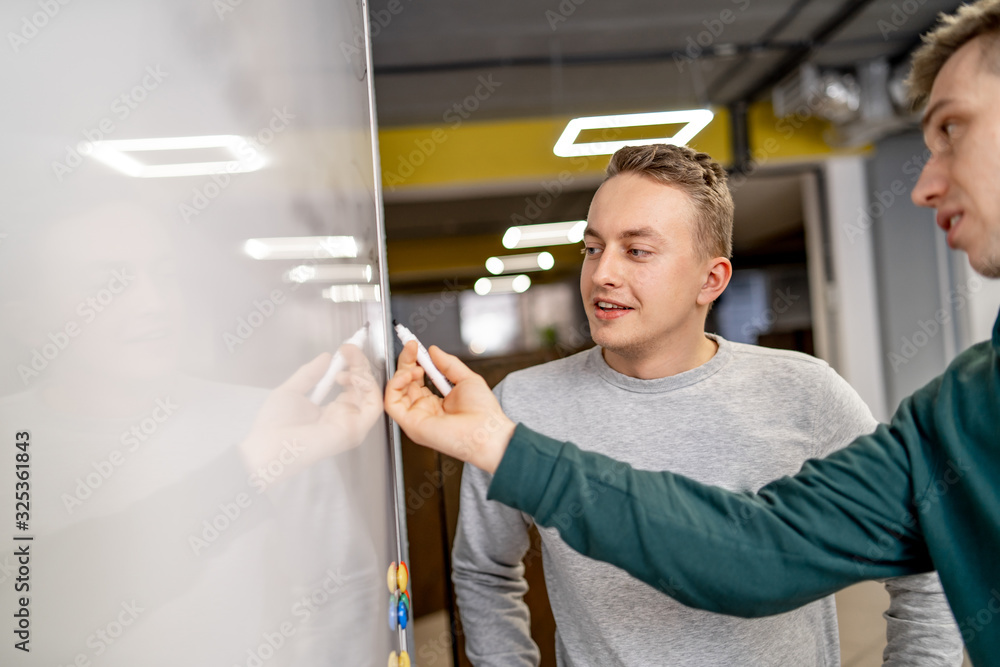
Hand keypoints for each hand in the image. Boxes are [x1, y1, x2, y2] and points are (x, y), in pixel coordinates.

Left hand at [239, 344, 381, 486]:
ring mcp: (352, 425)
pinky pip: (373, 406)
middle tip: (348, 349)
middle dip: (359, 364)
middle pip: (363, 388)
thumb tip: (326, 357)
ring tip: (348, 363)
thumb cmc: (276, 424)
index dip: (350, 366)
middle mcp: (344, 417)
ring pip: (372, 394)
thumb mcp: (292, 391)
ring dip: (363, 373)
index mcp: (331, 411)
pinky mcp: (357, 430)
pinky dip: (368, 387)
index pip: (350, 386)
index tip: (344, 350)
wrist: (271, 444)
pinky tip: (352, 376)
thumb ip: (310, 374)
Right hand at [384, 341, 513, 473]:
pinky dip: (395, 385)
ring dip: (402, 372)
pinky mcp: (411, 424)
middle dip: (406, 361)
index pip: (417, 379)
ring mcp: (416, 417)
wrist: (487, 430)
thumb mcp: (466, 379)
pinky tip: (408, 375)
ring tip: (417, 366)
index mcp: (436, 402)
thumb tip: (432, 350)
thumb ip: (448, 364)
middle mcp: (424, 410)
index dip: (414, 361)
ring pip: (396, 391)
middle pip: (405, 383)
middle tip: (411, 347)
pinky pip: (392, 403)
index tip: (415, 346)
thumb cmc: (483, 413)